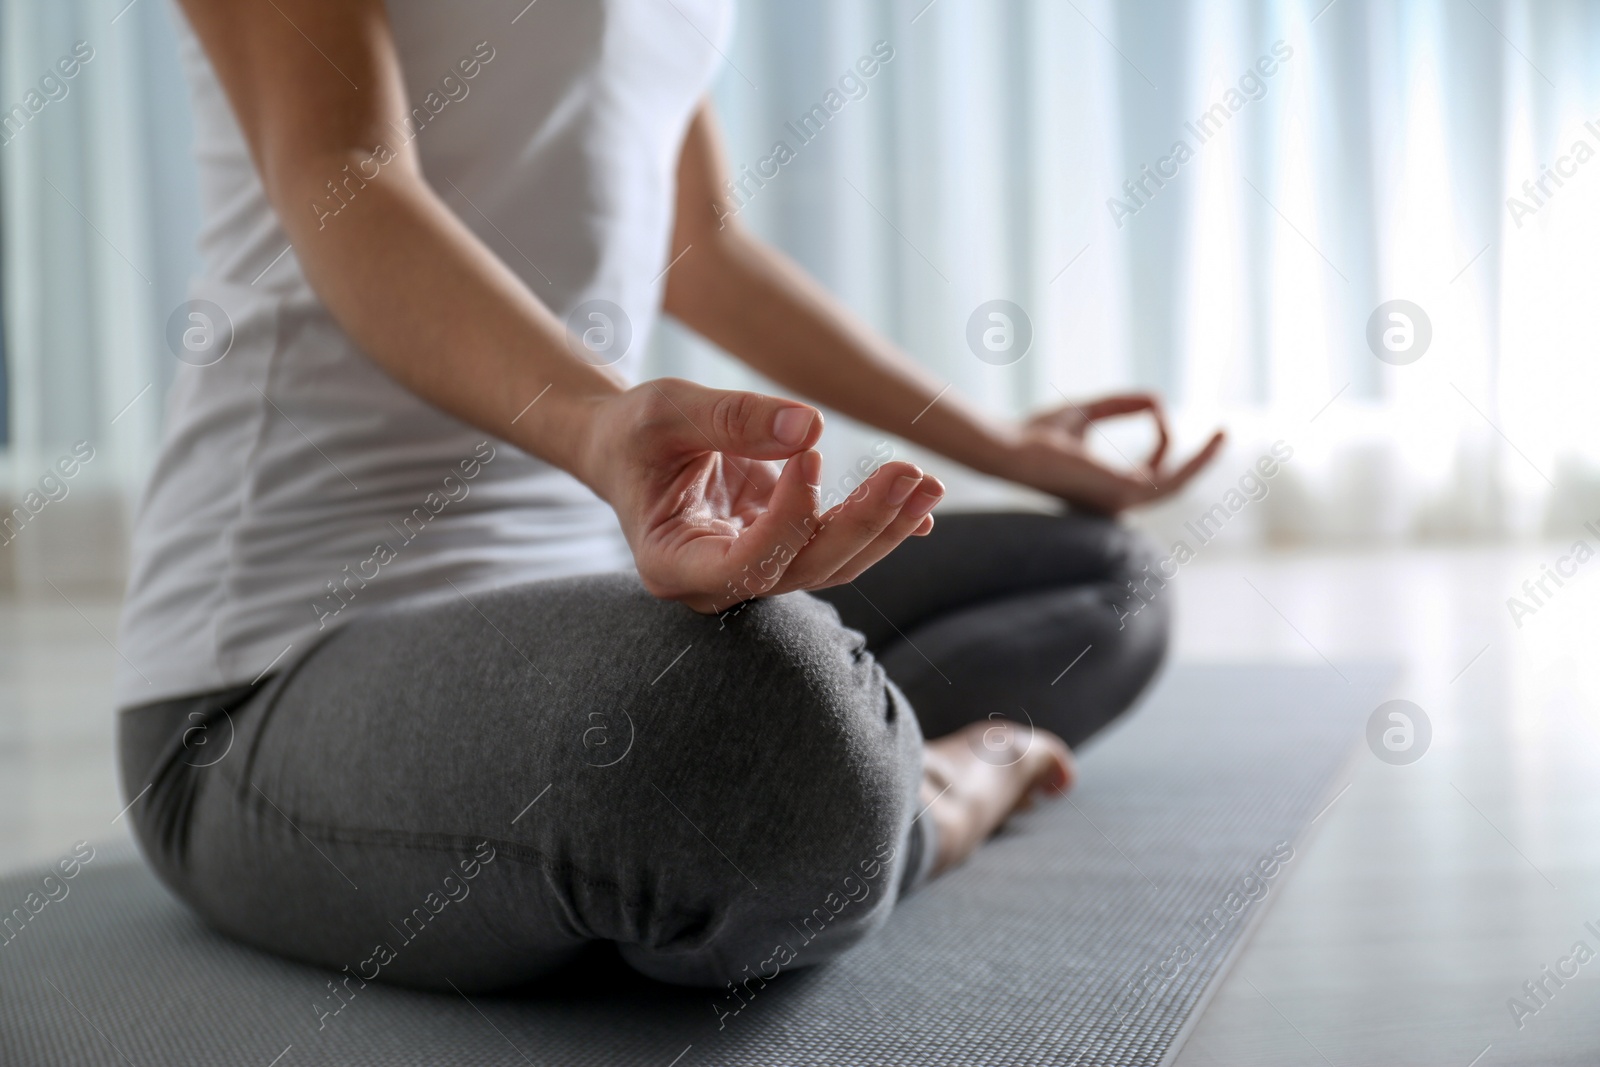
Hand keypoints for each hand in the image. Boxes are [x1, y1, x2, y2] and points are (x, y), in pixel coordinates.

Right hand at [580, 378, 944, 611]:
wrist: (628, 447)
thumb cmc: (635, 432)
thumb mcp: (667, 411)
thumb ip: (732, 418)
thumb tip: (810, 427)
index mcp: (672, 563)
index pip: (745, 567)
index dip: (789, 522)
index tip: (812, 458)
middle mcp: (716, 581)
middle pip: (803, 569)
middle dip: (862, 524)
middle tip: (908, 472)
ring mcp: (752, 569)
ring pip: (831, 564)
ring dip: (884, 525)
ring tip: (926, 481)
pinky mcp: (780, 549)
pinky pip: (836, 546)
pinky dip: (880, 524)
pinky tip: (920, 503)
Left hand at [1000, 393, 1224, 513]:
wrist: (1013, 447)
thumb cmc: (1036, 434)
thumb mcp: (1087, 412)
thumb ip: (1120, 405)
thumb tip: (1156, 400)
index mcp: (1103, 488)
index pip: (1147, 473)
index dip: (1161, 440)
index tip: (1154, 404)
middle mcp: (1115, 502)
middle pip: (1169, 484)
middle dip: (1197, 463)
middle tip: (1223, 434)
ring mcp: (1121, 501)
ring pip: (1176, 484)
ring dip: (1203, 460)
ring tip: (1224, 433)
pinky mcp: (1126, 492)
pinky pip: (1173, 477)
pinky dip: (1193, 457)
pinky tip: (1201, 433)